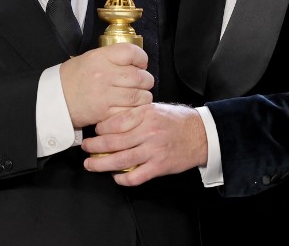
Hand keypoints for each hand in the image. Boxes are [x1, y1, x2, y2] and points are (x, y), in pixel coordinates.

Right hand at [59, 43, 153, 128]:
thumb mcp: (89, 59)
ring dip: (144, 97)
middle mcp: (103, 74)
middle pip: (139, 76)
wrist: (54, 100)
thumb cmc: (72, 78)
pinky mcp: (104, 112)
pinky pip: (129, 112)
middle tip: (144, 83)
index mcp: (99, 57)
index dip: (141, 58)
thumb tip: (135, 61)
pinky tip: (132, 109)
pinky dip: (135, 111)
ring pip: (138, 96)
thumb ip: (111, 58)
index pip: (131, 52)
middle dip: (146, 81)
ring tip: (140, 97)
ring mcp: (104, 94)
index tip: (141, 64)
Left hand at [81, 102, 206, 184]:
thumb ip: (136, 113)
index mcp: (146, 114)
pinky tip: (116, 177)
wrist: (202, 134)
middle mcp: (148, 132)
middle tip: (85, 148)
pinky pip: (135, 176)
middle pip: (113, 142)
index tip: (95, 131)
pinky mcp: (159, 166)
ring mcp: (153, 150)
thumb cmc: (178, 121)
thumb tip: (112, 121)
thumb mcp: (156, 108)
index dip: (100, 128)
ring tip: (90, 164)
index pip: (115, 122)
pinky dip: (122, 179)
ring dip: (101, 164)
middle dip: (94, 146)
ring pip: (120, 160)